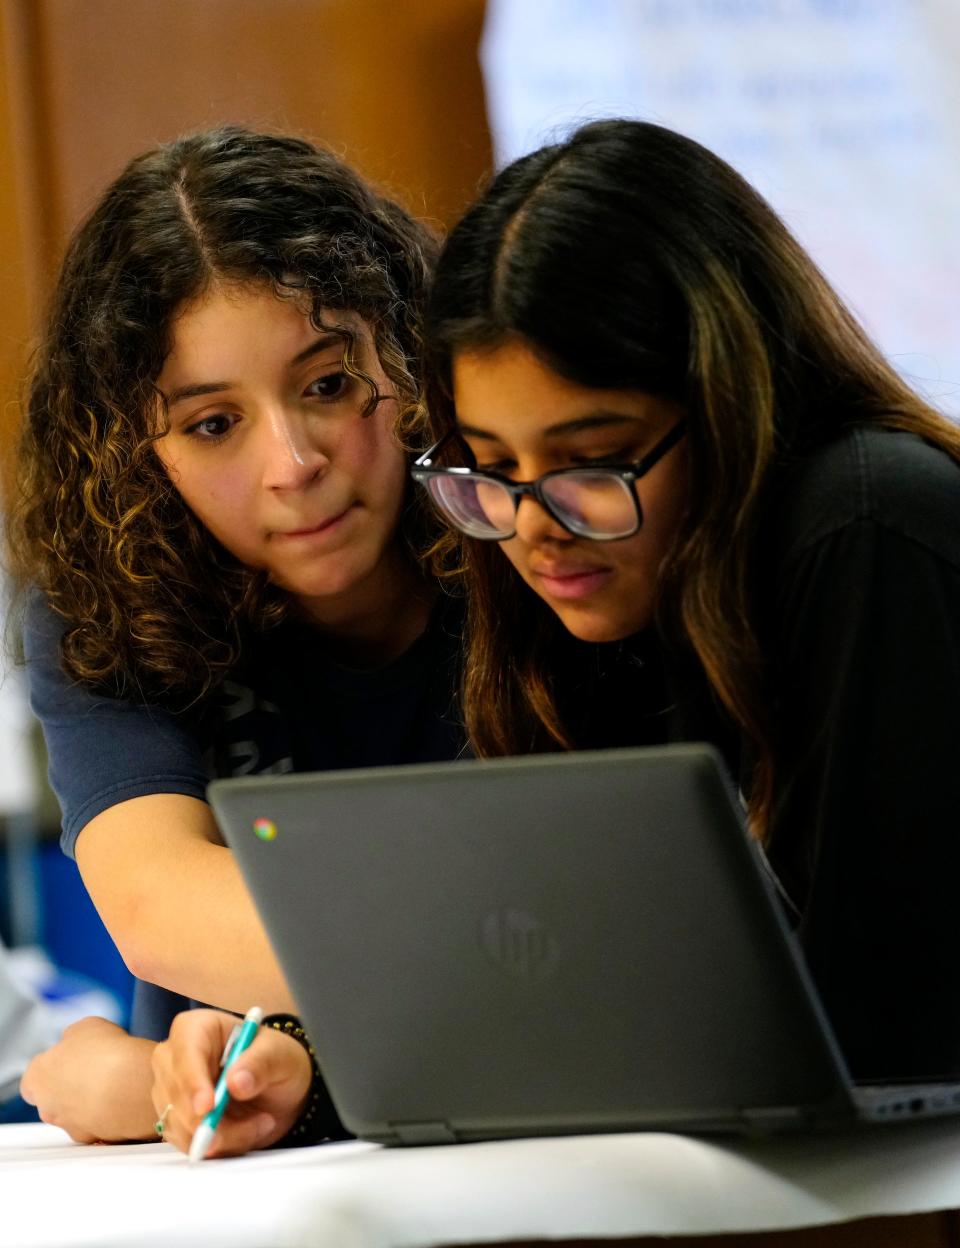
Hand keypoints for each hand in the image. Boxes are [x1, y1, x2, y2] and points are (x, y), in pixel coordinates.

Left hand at [20, 1017, 156, 1142]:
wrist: (130, 1085)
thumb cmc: (105, 1053)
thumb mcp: (84, 1027)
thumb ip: (72, 1038)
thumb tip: (75, 1043)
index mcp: (37, 1078)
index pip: (33, 1080)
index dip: (53, 1068)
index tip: (71, 1058)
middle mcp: (48, 1108)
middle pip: (54, 1099)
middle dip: (73, 1086)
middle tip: (97, 1068)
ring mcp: (71, 1127)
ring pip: (78, 1115)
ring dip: (93, 1101)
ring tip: (118, 1081)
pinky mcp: (96, 1139)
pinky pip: (101, 1125)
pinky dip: (111, 1114)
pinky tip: (127, 1096)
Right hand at [151, 1009, 311, 1157]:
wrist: (279, 1091)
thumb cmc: (276, 1060)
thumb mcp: (280, 1054)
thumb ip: (260, 1064)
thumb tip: (236, 1082)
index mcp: (198, 1028)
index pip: (185, 1051)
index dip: (192, 1081)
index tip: (208, 1107)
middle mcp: (175, 1058)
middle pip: (175, 1093)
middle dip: (210, 1119)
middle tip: (254, 1125)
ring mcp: (172, 1092)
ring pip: (180, 1125)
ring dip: (224, 1135)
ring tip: (261, 1123)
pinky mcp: (176, 1121)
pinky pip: (187, 1143)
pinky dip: (220, 1146)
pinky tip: (247, 1133)